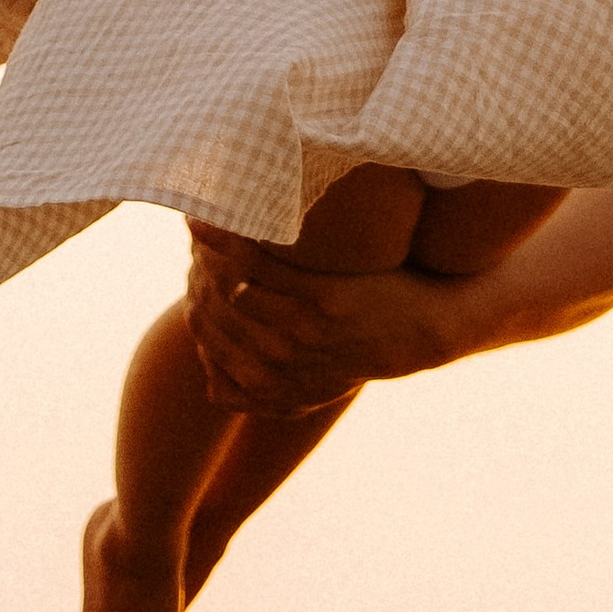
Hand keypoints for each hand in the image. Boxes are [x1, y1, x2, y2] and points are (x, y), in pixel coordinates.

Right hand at [184, 226, 462, 411]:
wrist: (423, 332)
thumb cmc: (362, 351)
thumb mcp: (312, 389)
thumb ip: (263, 393)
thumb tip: (210, 389)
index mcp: (276, 384)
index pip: (211, 350)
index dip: (194, 315)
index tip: (189, 283)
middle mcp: (283, 361)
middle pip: (215, 316)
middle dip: (195, 278)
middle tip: (189, 247)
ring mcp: (302, 329)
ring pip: (230, 287)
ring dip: (206, 253)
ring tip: (196, 225)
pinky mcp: (321, 297)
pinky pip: (259, 263)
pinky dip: (229, 238)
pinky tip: (212, 218)